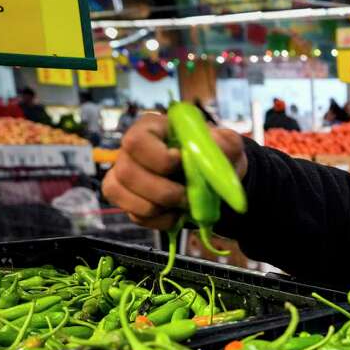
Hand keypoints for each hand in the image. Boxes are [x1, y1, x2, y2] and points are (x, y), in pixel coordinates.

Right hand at [102, 112, 246, 230]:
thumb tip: (215, 143)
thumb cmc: (215, 155)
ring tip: (184, 205)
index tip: (182, 164)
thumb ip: (225, 141)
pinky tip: (177, 214)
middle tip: (187, 196)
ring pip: (122, 195)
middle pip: (126, 172)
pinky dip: (160, 220)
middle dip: (161, 191)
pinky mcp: (128, 200)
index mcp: (152, 129)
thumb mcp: (227, 144)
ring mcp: (124, 175)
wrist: (215, 180)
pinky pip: (134, 215)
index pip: (137, 141)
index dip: (159, 158)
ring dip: (159, 207)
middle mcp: (131, 151)